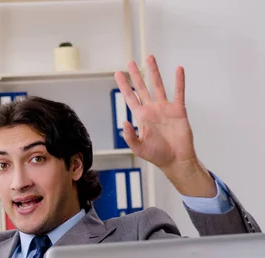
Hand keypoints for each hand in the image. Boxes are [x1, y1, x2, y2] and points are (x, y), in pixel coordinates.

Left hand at [114, 55, 215, 197]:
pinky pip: (179, 93)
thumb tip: (123, 122)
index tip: (117, 73)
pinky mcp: (178, 110)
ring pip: (159, 85)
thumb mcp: (138, 148)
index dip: (124, 85)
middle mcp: (152, 109)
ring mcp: (165, 108)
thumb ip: (129, 136)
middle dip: (136, 75)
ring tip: (150, 58)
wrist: (176, 160)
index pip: (130, 97)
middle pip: (142, 87)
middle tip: (130, 62)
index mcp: (141, 117)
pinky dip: (179, 81)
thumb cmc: (157, 155)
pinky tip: (178, 69)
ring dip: (154, 72)